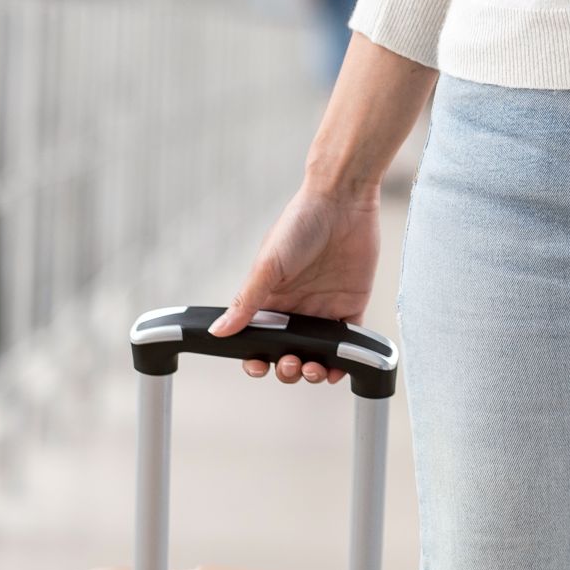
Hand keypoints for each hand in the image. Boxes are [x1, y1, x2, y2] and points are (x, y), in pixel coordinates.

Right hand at [214, 184, 380, 385]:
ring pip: (316, 353)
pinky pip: (347, 342)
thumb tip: (218, 330)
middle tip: (291, 364)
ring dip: (312, 369)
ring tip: (312, 369)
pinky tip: (337, 368)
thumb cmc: (300, 223)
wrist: (343, 199)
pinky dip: (343, 360)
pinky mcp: (351, 304)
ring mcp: (324, 308)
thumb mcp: (268, 263)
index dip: (256, 358)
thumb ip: (247, 300)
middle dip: (286, 368)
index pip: (258, 338)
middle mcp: (296, 307)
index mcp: (271, 298)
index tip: (258, 366)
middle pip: (288, 352)